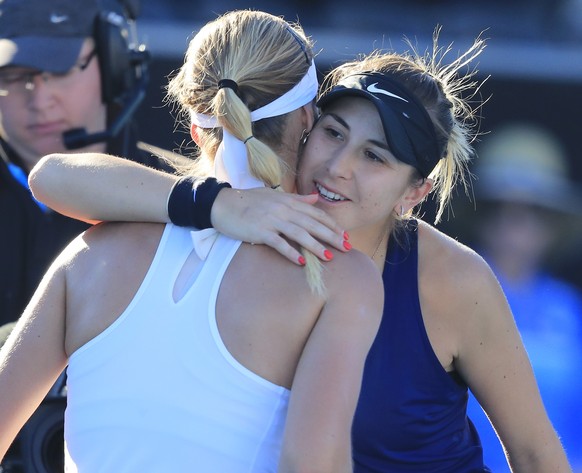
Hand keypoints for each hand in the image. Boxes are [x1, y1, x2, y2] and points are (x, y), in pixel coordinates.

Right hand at [211, 187, 348, 264]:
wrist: (223, 204)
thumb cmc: (248, 200)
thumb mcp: (274, 196)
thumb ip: (296, 199)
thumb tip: (315, 198)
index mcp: (288, 201)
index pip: (315, 213)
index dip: (332, 224)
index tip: (345, 235)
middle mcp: (283, 209)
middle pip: (313, 224)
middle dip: (332, 236)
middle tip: (347, 247)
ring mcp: (272, 220)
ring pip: (300, 234)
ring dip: (316, 246)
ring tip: (330, 256)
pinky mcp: (261, 231)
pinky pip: (280, 243)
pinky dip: (292, 253)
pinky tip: (302, 262)